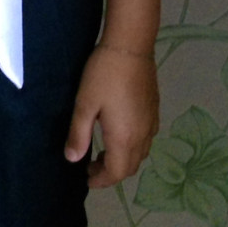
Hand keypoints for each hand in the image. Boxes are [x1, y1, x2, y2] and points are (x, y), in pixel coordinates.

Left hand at [64, 43, 158, 188]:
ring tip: (103, 151)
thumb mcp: (85, 104)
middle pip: (130, 167)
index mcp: (125, 138)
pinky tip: (119, 133)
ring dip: (123, 160)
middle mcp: (143, 136)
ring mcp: (151, 123)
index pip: (116, 172)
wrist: (130, 47)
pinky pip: (146, 139)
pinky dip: (132, 146)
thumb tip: (73, 159)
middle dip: (111, 172)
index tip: (86, 178)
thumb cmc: (104, 75)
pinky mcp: (154, 111)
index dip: (101, 180)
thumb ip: (78, 134)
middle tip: (91, 165)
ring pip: (140, 154)